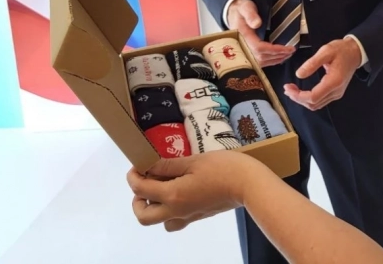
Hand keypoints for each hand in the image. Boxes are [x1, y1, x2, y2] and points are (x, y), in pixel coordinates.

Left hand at [128, 152, 249, 231]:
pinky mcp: (198, 216)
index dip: (133, 176)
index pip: (141, 189)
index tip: (137, 164)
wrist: (249, 184)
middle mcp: (176, 210)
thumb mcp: (194, 161)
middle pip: (143, 215)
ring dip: (152, 207)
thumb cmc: (224, 168)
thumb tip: (149, 166)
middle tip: (144, 181)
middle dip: (137, 199)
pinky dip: (169, 210)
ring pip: (158, 221)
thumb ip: (169, 165)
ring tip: (160, 188)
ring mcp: (187, 216)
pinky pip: (175, 220)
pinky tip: (179, 192)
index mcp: (173, 195)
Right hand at [227, 0, 294, 66]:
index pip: (259, 48)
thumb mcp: (246, 7)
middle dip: (278, 55)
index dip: (274, 50)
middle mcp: (243, 46)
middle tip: (291, 51)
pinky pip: (259, 61)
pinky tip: (279, 57)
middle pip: (261, 57)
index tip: (287, 48)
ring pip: (261, 62)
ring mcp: (244, 52)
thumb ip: (251, 14)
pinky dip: (270, 61)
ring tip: (288, 54)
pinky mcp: (247, 53)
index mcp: (243, 36)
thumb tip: (257, 24)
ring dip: (276, 59)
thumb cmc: (241, 10)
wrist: (232, 14)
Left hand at [284, 38, 361, 110]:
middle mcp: (336, 91)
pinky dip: (308, 99)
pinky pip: (320, 101)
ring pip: (316, 105)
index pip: (313, 97)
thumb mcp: (326, 51)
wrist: (355, 52)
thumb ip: (312, 63)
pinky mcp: (336, 93)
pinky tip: (301, 92)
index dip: (298, 96)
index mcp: (334, 81)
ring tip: (291, 90)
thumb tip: (298, 74)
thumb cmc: (341, 50)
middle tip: (287, 88)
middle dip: (297, 98)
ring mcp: (337, 94)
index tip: (288, 88)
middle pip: (313, 104)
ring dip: (302, 100)